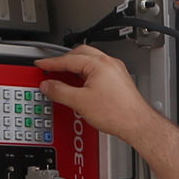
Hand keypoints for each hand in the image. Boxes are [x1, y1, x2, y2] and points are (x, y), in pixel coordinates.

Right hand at [37, 45, 159, 146]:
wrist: (136, 124)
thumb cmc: (117, 113)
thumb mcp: (80, 102)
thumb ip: (60, 92)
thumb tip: (48, 86)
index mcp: (99, 64)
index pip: (69, 59)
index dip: (52, 62)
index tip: (41, 64)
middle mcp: (109, 63)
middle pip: (80, 54)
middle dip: (64, 61)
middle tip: (51, 68)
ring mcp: (116, 71)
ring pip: (90, 62)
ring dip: (75, 67)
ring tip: (63, 77)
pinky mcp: (119, 80)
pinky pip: (97, 71)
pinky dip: (85, 74)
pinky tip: (79, 85)